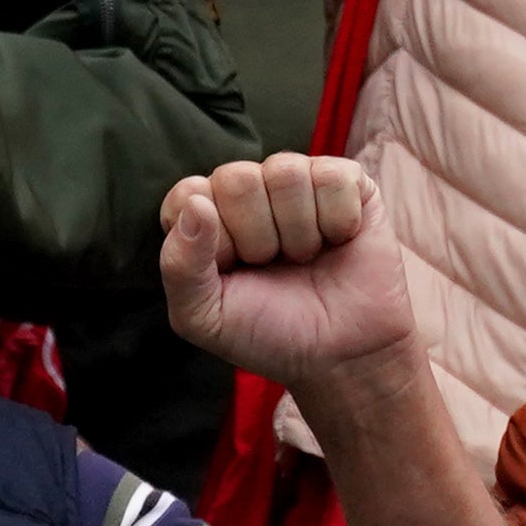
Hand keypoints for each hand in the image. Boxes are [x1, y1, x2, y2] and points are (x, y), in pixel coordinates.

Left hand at [163, 151, 412, 390]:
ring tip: (306, 257)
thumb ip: (180, 267)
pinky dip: (338, 220)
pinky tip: (338, 240)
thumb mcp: (205, 318)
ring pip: (286, 172)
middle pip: (236, 178)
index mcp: (204, 218)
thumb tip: (196, 205)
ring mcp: (296, 181)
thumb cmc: (269, 333)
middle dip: (257, 237)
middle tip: (274, 265)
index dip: (213, 239)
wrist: (344, 353)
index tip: (233, 271)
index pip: (189, 195)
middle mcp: (246, 191)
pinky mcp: (345, 180)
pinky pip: (333, 177)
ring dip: (299, 232)